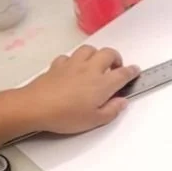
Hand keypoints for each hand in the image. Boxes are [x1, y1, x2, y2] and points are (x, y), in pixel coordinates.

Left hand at [17, 46, 139, 135]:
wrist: (36, 106)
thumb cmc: (66, 116)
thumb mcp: (94, 121)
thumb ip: (112, 110)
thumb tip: (122, 102)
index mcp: (103, 84)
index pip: (123, 73)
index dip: (132, 71)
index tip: (135, 71)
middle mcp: (90, 69)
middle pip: (108, 53)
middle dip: (116, 58)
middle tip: (116, 67)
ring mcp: (73, 65)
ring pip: (89, 49)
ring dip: (96, 54)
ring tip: (96, 64)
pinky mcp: (57, 65)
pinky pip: (69, 57)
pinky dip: (74, 60)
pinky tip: (73, 69)